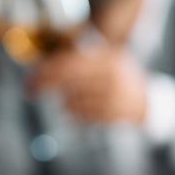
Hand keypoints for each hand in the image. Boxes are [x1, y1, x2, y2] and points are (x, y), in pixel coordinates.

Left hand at [29, 45, 148, 124]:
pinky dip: (74, 112)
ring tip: (69, 97)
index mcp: (108, 58)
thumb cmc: (114, 76)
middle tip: (30, 90)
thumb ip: (77, 58)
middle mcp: (113, 76)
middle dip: (45, 85)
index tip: (31, 76)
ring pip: (72, 102)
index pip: (70, 62)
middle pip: (68, 81)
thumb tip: (41, 63)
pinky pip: (81, 116)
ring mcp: (114, 97)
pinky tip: (79, 107)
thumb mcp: (102, 59)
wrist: (144, 100)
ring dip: (64, 101)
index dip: (47, 70)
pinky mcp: (112, 116)